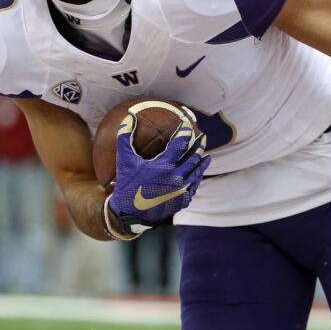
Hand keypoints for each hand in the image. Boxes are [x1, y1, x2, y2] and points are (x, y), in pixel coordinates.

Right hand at [107, 116, 209, 232]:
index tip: (186, 125)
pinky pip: (194, 186)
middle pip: (193, 157)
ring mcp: (181, 190)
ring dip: (202, 161)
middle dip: (199, 145)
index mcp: (164, 166)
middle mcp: (175, 178)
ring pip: (196, 172)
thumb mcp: (124, 160)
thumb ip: (126, 137)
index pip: (180, 143)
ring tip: (206, 155)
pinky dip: (197, 177)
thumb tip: (129, 116)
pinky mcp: (183, 200)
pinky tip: (198, 173)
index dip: (185, 132)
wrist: (129, 213)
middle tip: (203, 137)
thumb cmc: (127, 184)